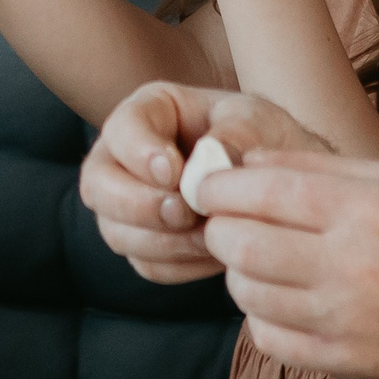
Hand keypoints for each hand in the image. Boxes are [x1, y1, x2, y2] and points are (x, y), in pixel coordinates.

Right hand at [77, 80, 326, 284]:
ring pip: (117, 232)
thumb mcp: (256, 120)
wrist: (280, 183)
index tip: (174, 172)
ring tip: (212, 236)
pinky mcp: (146, 243)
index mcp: (148, 112)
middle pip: (98, 186)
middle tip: (185, 213)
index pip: (120, 130)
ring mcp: (128, 205)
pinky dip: (179, 265)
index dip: (138, 154)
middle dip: (138, 205)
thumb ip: (234, 133)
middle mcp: (124, 158)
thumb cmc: (262, 137)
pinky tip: (214, 254)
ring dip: (163, 242)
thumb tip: (210, 159)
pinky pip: (146, 264)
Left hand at [199, 150, 378, 378]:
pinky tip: (282, 303)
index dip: (218, 186)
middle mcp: (351, 263)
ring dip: (239, 274)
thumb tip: (247, 161)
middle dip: (219, 230)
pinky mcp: (349, 363)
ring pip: (249, 293)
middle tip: (224, 223)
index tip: (207, 186)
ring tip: (258, 261)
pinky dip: (262, 319)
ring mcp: (347, 320)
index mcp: (365, 208)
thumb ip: (321, 169)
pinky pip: (272, 340)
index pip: (258, 190)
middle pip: (241, 243)